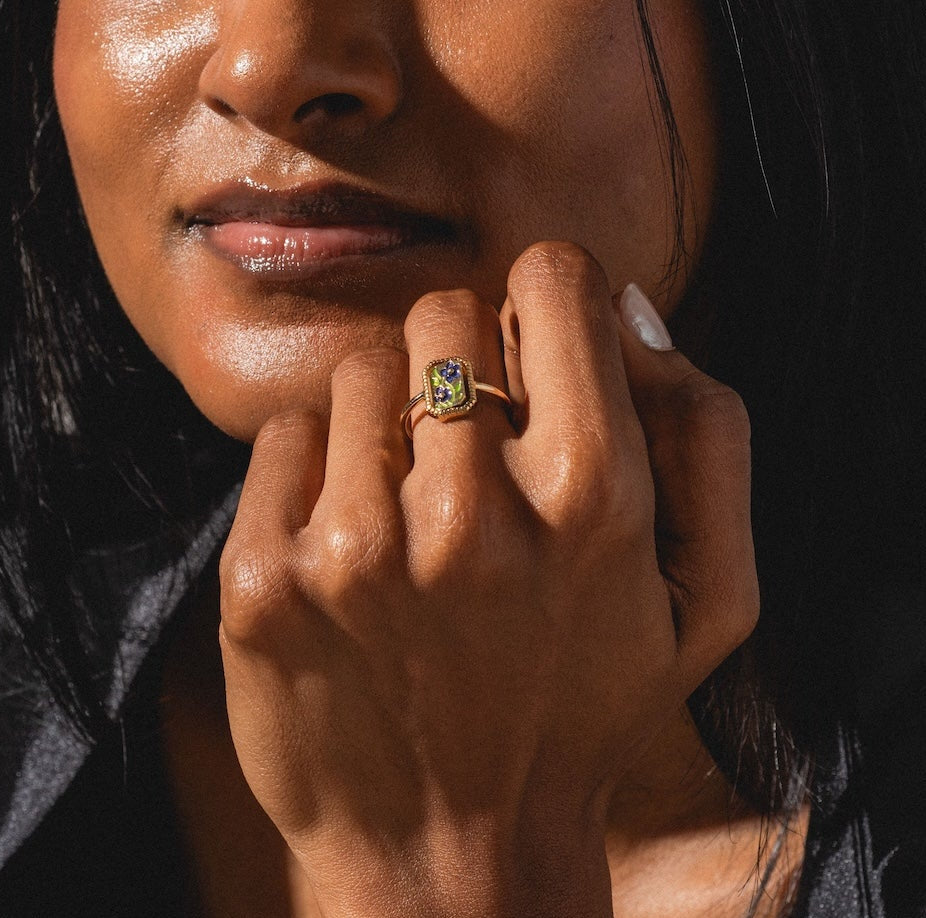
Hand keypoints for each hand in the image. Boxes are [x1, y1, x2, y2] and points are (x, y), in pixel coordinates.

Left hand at [218, 242, 757, 917]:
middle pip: (446, 313)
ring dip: (392, 421)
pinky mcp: (266, 581)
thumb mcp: (708, 600)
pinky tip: (354, 543)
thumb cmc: (586, 712)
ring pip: (362, 370)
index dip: (549, 305)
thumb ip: (706, 433)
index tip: (539, 357)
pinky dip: (318, 468)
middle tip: (475, 449)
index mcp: (592, 497)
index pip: (553, 280)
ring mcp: (356, 549)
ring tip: (416, 509)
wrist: (455, 853)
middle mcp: (470, 514)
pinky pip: (285, 437)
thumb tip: (623, 309)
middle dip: (467, 362)